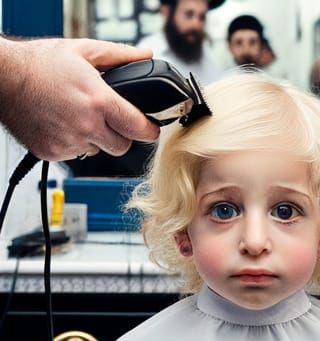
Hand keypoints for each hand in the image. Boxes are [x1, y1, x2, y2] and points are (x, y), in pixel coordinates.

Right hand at [0, 37, 160, 160]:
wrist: (2, 77)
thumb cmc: (39, 63)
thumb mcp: (82, 51)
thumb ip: (119, 56)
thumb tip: (146, 55)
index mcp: (98, 101)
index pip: (140, 130)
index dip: (148, 129)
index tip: (149, 128)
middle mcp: (86, 125)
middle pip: (122, 146)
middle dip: (120, 134)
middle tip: (108, 118)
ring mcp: (69, 142)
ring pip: (98, 150)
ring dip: (95, 138)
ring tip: (78, 115)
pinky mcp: (53, 152)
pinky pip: (76, 154)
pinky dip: (73, 142)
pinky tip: (61, 123)